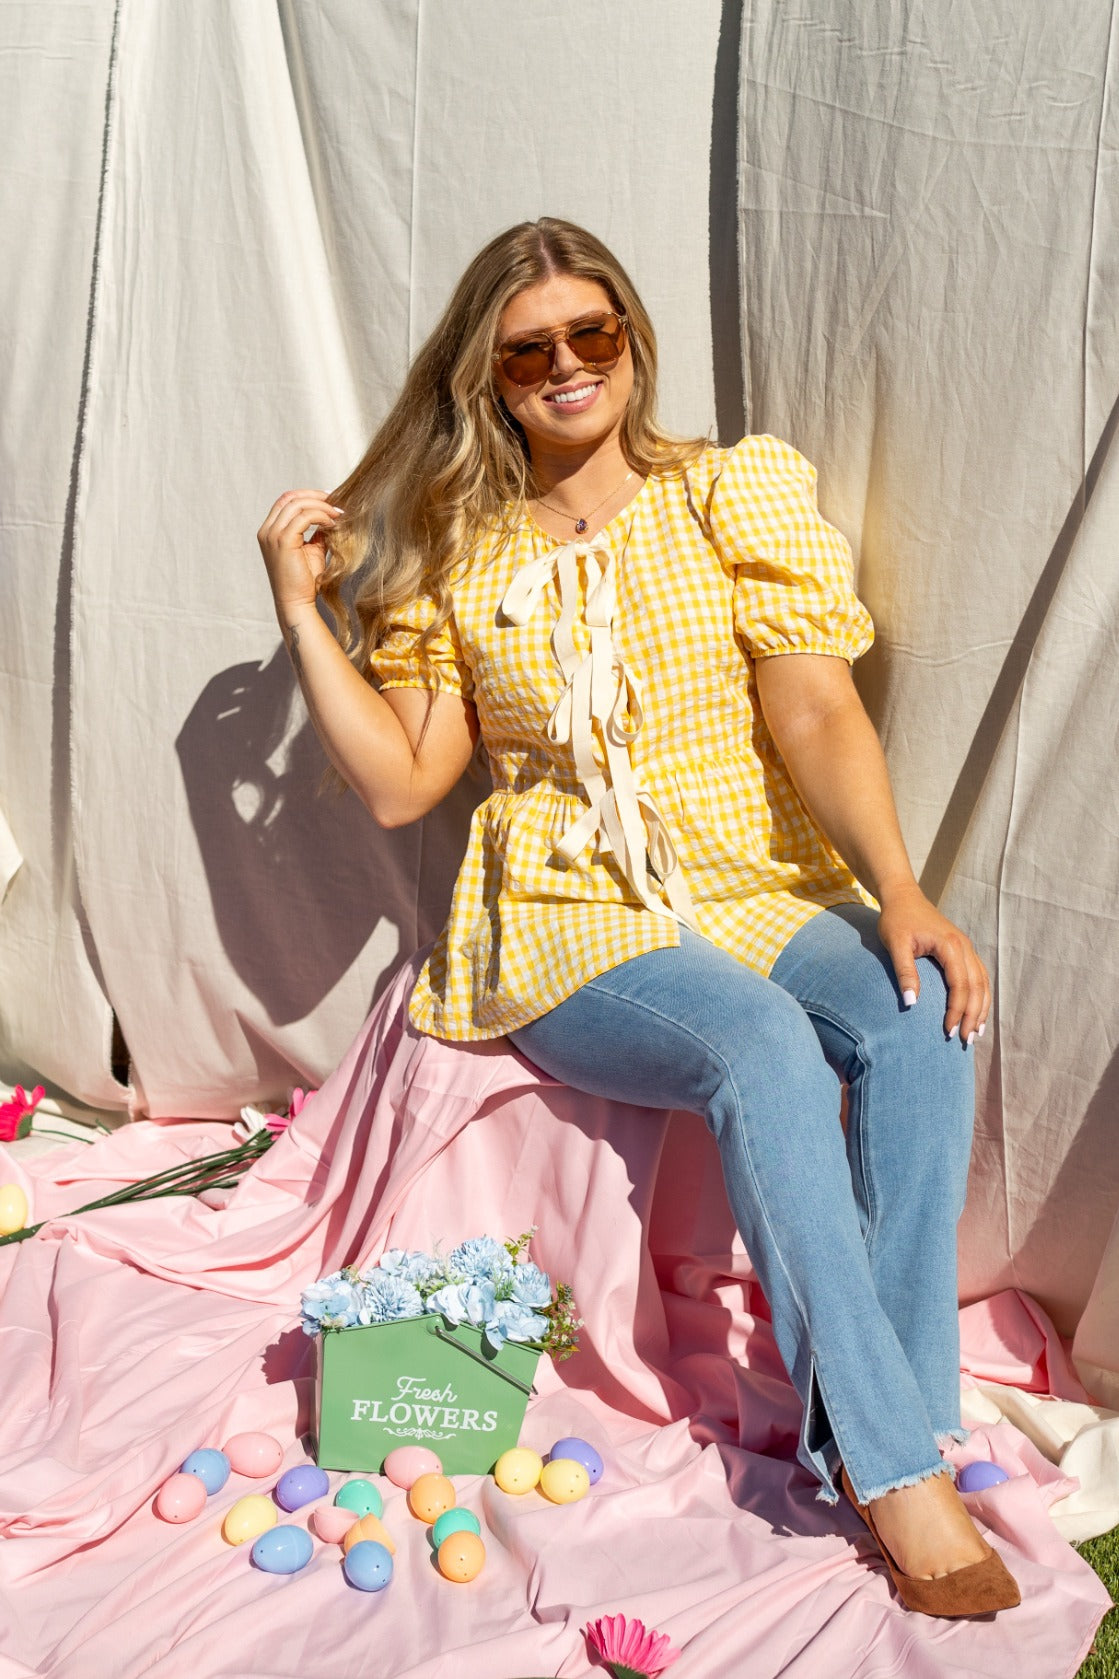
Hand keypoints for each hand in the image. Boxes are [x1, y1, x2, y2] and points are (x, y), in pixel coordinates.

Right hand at [256, 490, 344, 614]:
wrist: (296, 603)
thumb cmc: (304, 581)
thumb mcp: (312, 550)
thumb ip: (317, 532)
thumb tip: (331, 516)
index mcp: (269, 531)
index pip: (286, 501)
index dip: (308, 495)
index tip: (329, 499)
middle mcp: (267, 530)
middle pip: (290, 497)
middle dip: (316, 496)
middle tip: (337, 502)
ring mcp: (272, 535)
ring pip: (297, 504)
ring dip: (321, 506)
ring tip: (338, 514)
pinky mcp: (283, 541)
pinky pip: (304, 517)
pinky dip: (321, 516)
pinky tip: (332, 524)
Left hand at [876, 882, 989, 1043]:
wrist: (903, 897)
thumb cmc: (896, 920)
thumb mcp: (895, 945)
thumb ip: (904, 972)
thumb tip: (911, 1003)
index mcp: (950, 946)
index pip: (960, 985)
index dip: (956, 1010)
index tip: (947, 1031)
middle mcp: (964, 946)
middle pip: (976, 987)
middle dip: (973, 1016)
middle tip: (965, 1040)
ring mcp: (966, 947)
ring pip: (983, 982)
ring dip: (981, 1008)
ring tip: (976, 1032)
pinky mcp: (963, 949)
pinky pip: (979, 975)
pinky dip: (981, 995)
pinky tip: (977, 1011)